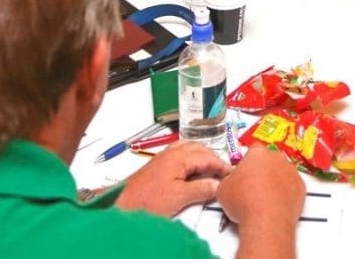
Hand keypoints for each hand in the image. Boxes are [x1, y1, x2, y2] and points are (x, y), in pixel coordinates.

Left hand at [115, 140, 230, 215]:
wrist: (121, 206)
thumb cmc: (148, 201)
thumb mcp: (179, 197)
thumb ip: (201, 189)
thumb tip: (218, 185)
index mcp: (179, 156)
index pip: (207, 156)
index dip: (221, 164)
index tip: (232, 173)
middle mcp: (171, 152)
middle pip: (198, 148)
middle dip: (213, 157)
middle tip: (224, 171)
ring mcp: (163, 157)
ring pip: (188, 149)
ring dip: (201, 156)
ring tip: (211, 169)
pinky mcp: (157, 166)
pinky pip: (180, 154)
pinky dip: (191, 159)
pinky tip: (192, 170)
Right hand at [216, 146, 304, 228]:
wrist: (265, 221)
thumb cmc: (246, 203)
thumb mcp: (223, 189)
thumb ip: (228, 179)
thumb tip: (229, 183)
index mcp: (257, 153)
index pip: (253, 150)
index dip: (247, 162)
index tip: (244, 171)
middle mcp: (276, 158)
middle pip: (269, 160)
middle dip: (263, 170)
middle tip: (254, 186)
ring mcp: (291, 171)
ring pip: (282, 172)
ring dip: (276, 181)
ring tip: (265, 198)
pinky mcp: (300, 186)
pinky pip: (292, 186)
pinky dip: (287, 193)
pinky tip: (276, 204)